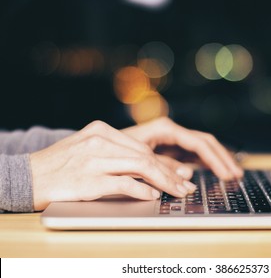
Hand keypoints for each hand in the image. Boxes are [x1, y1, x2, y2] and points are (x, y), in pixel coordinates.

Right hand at [30, 120, 195, 210]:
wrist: (29, 175)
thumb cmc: (62, 165)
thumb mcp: (90, 150)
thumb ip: (118, 155)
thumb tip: (150, 171)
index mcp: (102, 130)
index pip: (142, 148)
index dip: (165, 163)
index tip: (180, 175)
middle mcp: (100, 141)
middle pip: (145, 157)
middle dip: (170, 174)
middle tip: (185, 187)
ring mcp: (94, 159)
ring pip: (140, 167)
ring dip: (163, 182)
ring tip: (177, 192)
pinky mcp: (89, 179)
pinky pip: (123, 183)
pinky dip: (141, 190)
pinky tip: (153, 196)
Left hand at [122, 117, 242, 179]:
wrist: (100, 150)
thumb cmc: (115, 150)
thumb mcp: (139, 158)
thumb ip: (163, 166)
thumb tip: (187, 175)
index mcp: (165, 128)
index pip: (199, 143)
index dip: (216, 159)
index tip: (227, 173)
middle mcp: (171, 132)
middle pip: (205, 143)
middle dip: (222, 158)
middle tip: (237, 174)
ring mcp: (171, 140)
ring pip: (202, 148)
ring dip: (217, 161)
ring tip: (231, 174)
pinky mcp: (169, 150)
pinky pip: (193, 155)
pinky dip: (205, 163)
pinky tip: (215, 172)